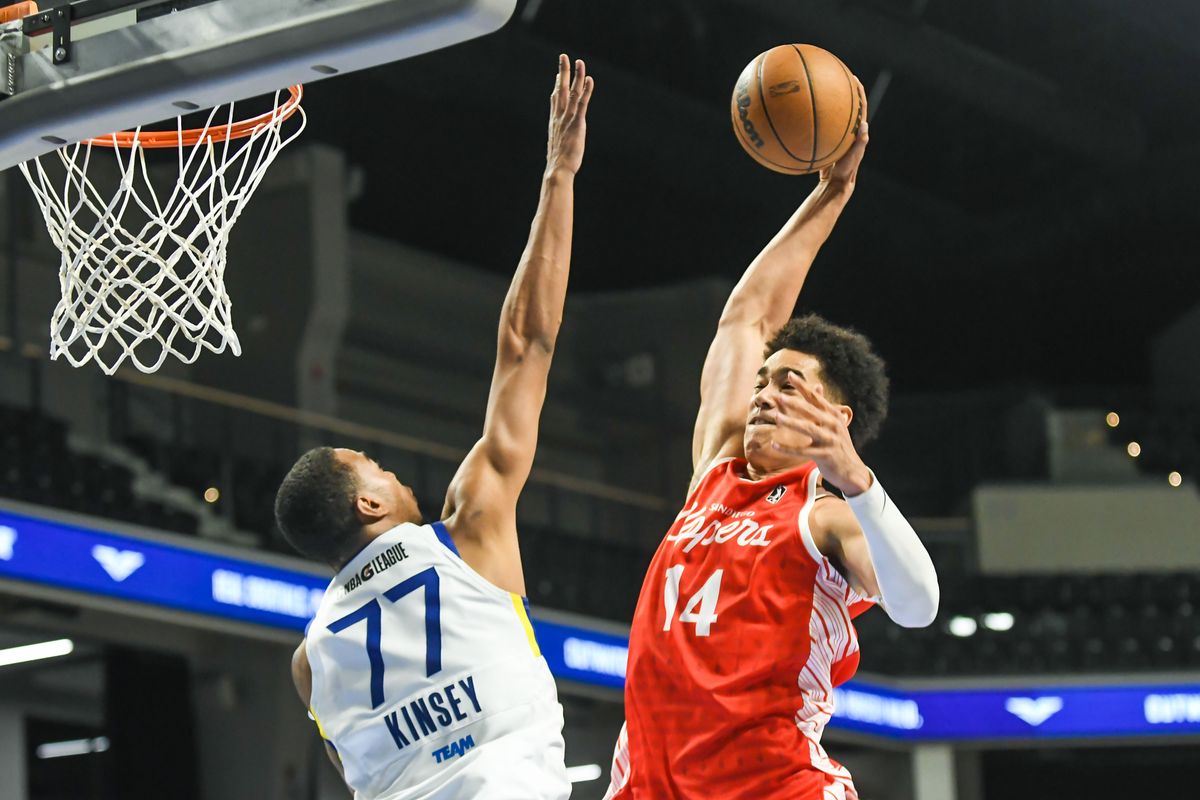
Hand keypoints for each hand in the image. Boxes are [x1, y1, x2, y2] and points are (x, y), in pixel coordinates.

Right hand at [546, 54, 593, 176]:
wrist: (557, 169)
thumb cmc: (558, 163)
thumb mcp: (557, 147)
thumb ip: (559, 140)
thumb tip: (558, 143)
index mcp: (555, 121)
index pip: (556, 99)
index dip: (558, 85)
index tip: (559, 75)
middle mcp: (559, 116)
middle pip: (561, 89)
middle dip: (563, 72)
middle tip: (563, 57)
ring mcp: (568, 119)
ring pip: (572, 93)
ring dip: (576, 76)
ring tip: (579, 62)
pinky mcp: (577, 124)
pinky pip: (582, 103)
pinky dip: (586, 91)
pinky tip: (589, 80)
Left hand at [770, 380, 873, 495]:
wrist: (852, 470)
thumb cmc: (838, 444)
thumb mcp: (834, 423)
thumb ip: (823, 406)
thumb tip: (817, 386)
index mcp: (834, 415)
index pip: (815, 398)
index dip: (803, 386)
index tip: (790, 375)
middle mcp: (833, 425)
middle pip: (811, 410)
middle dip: (794, 403)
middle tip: (779, 396)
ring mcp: (830, 440)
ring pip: (808, 428)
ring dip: (791, 422)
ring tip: (776, 416)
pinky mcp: (825, 455)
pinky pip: (803, 451)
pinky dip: (788, 448)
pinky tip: (774, 444)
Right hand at [818, 76, 868, 188]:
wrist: (836, 182)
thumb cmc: (846, 171)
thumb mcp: (854, 157)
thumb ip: (860, 142)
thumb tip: (864, 124)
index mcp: (857, 129)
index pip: (860, 105)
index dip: (858, 91)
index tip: (854, 77)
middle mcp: (848, 128)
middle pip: (847, 104)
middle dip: (843, 89)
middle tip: (837, 74)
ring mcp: (837, 134)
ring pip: (832, 114)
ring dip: (827, 102)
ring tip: (818, 88)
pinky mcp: (827, 140)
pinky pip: (820, 125)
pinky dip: (813, 119)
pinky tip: (801, 114)